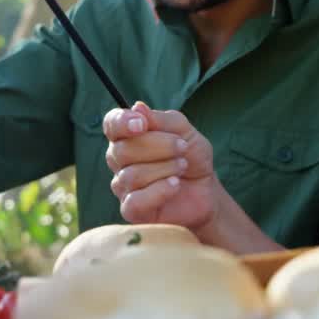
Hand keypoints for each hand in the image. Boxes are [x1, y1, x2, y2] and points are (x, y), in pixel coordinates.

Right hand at [102, 101, 216, 230]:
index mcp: (128, 136)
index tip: (142, 124)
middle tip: (182, 147)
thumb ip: (162, 120)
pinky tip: (175, 185)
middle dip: (159, 146)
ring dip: (165, 168)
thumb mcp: (185, 132)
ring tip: (182, 167)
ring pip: (131, 175)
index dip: (122, 122)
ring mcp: (123, 186)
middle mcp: (119, 160)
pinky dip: (159, 190)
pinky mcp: (131, 210)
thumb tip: (137, 108)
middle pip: (123, 150)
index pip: (112, 124)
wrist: (207, 190)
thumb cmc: (191, 157)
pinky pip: (135, 200)